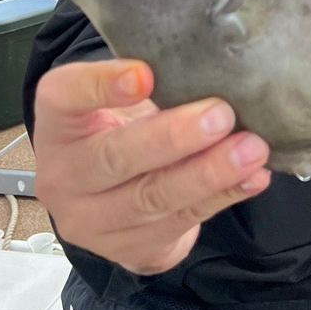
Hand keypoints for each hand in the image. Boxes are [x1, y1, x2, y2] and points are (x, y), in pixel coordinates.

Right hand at [33, 58, 270, 275]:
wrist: (110, 193)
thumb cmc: (124, 124)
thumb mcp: (122, 96)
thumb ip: (152, 79)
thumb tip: (212, 60)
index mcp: (57, 122)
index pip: (66, 97)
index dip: (102, 86)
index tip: (145, 75)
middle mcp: (63, 175)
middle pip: (115, 158)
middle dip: (173, 137)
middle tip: (221, 115)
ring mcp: (93, 221)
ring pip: (153, 197)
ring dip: (209, 173)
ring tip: (251, 149)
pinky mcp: (130, 249)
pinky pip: (181, 222)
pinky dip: (223, 196)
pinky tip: (253, 178)